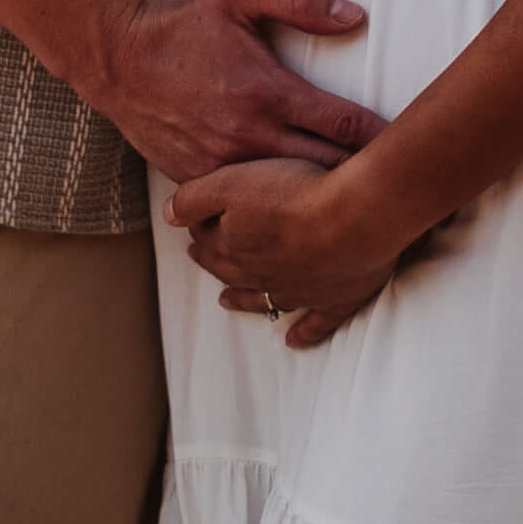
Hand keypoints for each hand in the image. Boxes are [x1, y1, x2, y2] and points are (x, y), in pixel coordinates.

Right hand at [88, 0, 383, 187]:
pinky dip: (273, 210)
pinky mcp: (198, 182)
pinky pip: (247, 207)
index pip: (346, 125)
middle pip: (328, 171)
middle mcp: (250, 136)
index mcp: (269, 92)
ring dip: (322, 200)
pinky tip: (298, 215)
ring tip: (359, 207)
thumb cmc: (180, 22)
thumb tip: (357, 16)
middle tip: (397, 182)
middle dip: (364, 177)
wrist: (113, 56)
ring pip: (289, 198)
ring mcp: (223, 166)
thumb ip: (301, 1)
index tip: (411, 145)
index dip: (384, 139)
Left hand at [172, 153, 425, 349]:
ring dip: (243, 300)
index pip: (208, 239)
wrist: (354, 218)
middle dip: (212, 263)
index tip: (193, 227)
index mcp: (235, 246)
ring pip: (263, 298)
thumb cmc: (294, 193)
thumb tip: (168, 215)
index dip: (199, 230)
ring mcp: (299, 290)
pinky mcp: (336, 299)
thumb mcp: (231, 182)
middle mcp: (262, 274)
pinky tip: (293, 342)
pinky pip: (315, 324)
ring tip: (226, 302)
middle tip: (199, 258)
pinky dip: (304, 334)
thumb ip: (195, 198)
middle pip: (229, 269)